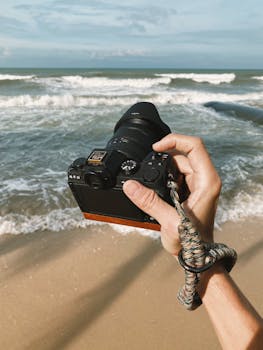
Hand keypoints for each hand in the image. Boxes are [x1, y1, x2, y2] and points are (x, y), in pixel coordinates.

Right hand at [123, 134, 220, 255]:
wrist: (197, 255)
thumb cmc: (192, 242)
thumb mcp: (169, 221)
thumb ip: (149, 202)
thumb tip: (130, 185)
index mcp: (207, 182)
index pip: (195, 147)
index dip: (174, 141)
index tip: (156, 148)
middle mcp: (206, 179)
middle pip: (185, 153)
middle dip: (165, 156)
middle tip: (148, 164)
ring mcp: (199, 183)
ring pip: (180, 162)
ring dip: (164, 167)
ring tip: (152, 181)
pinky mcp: (192, 188)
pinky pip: (178, 173)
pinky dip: (165, 175)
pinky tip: (157, 185)